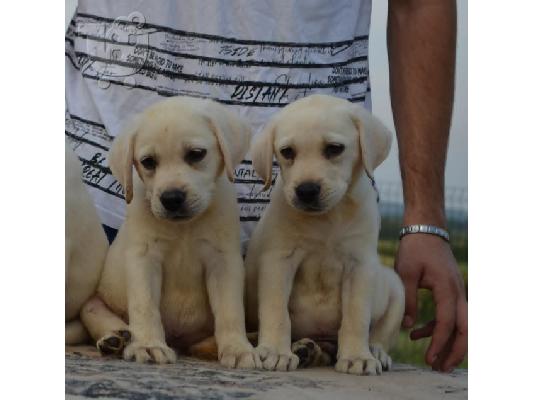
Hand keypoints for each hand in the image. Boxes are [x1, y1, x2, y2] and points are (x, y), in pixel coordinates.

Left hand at [394, 233, 466, 371]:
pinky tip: (416, 334)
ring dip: (447, 343)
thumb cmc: (415, 249)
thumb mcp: (406, 272)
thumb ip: (408, 299)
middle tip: (440, 368)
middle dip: (455, 352)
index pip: (446, 322)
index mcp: (446, 288)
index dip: (438, 343)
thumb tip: (406, 326)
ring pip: (460, 325)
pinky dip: (437, 328)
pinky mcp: (450, 292)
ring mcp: (456, 292)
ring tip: (432, 360)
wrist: (426, 230)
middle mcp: (457, 292)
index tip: (428, 360)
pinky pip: (449, 315)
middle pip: (464, 329)